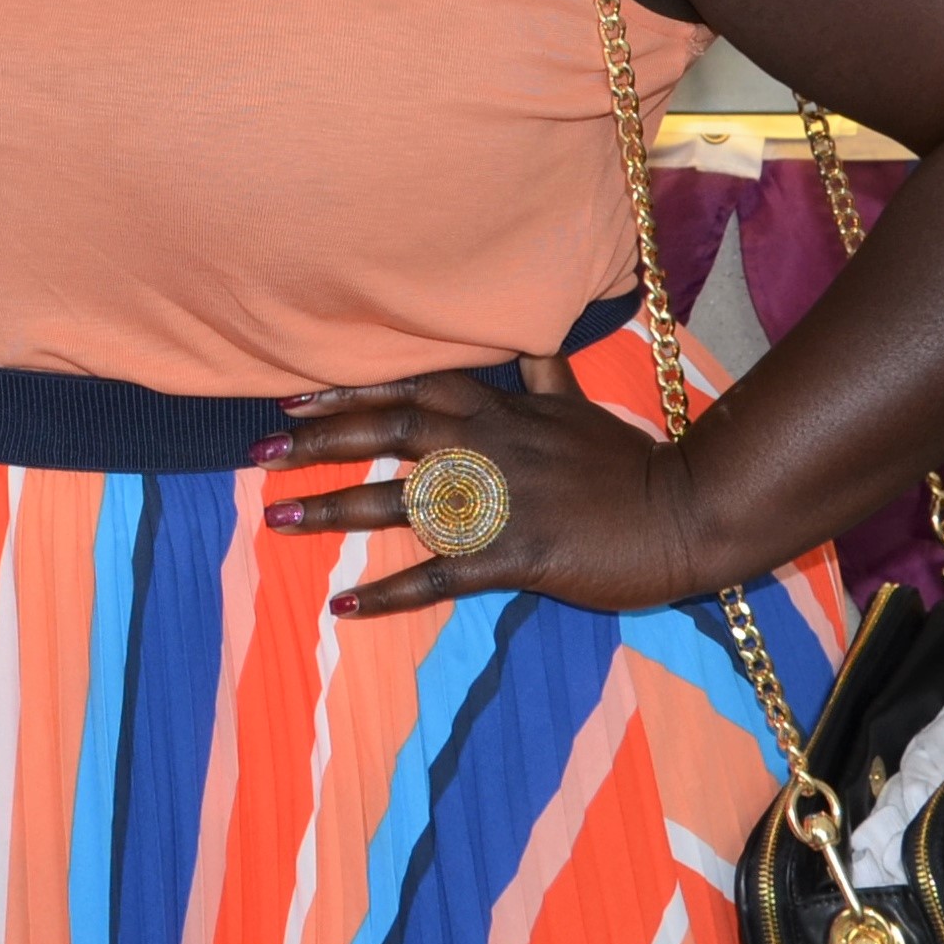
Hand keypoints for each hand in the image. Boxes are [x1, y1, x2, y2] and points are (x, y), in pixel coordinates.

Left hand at [257, 359, 715, 622]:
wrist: (684, 512)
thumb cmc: (626, 464)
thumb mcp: (580, 405)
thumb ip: (542, 375)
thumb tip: (531, 336)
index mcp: (500, 412)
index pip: (411, 387)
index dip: (349, 391)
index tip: (291, 399)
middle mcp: (489, 448)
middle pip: (389, 431)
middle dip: (319, 441)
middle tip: (258, 453)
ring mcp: (501, 503)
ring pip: (401, 501)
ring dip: (333, 509)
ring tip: (276, 520)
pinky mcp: (518, 555)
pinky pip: (443, 575)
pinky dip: (391, 591)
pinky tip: (345, 606)